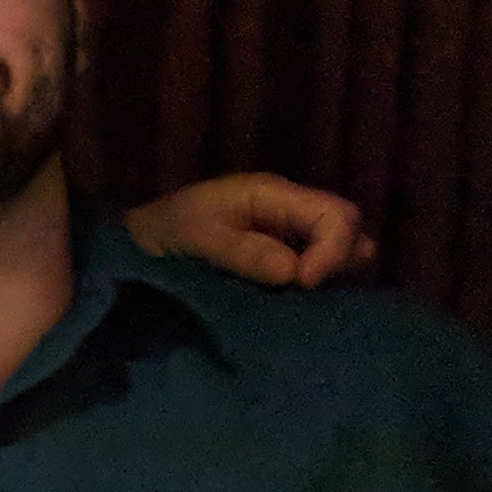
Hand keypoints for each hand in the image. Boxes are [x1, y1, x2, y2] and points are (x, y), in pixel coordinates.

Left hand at [126, 172, 376, 288]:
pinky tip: (297, 298)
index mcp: (273, 194)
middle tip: (303, 290)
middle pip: (347, 229)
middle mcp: (290, 210)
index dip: (333, 250)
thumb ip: (244, 252)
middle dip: (336, 261)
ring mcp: (289, 231)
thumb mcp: (197, 237)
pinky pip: (317, 264)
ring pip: (339, 248)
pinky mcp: (283, 253)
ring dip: (329, 273)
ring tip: (300, 295)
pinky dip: (316, 281)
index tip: (304, 282)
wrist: (143, 239)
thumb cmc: (167, 229)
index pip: (336, 215)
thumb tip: (293, 271)